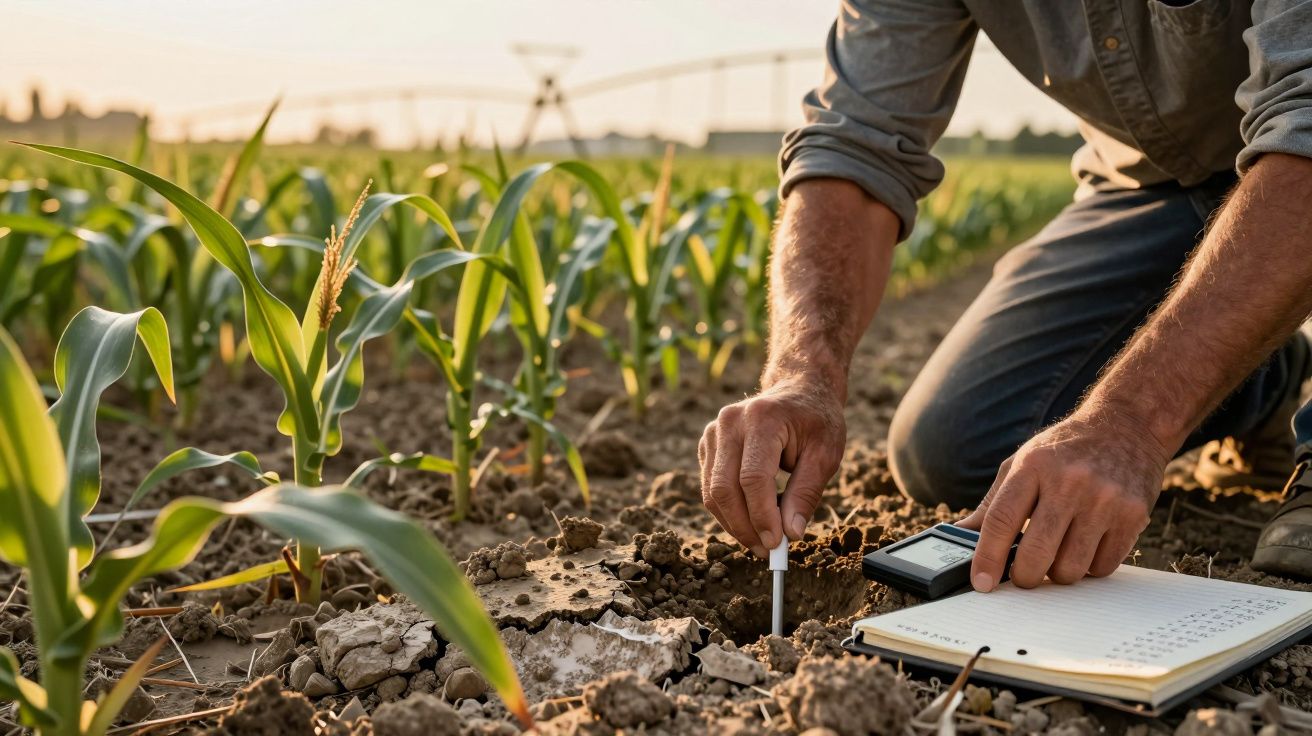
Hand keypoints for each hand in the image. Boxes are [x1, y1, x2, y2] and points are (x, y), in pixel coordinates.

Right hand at [699, 377, 845, 556]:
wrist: (799, 389)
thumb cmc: (816, 421)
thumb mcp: (825, 455)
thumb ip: (806, 493)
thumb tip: (790, 533)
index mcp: (762, 418)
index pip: (752, 478)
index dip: (762, 515)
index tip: (777, 543)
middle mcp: (730, 422)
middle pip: (724, 487)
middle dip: (744, 526)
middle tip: (767, 551)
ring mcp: (714, 431)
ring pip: (712, 492)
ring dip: (734, 524)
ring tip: (761, 541)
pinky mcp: (708, 444)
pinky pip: (710, 487)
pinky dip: (728, 511)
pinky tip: (751, 521)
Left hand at [958, 410, 1171, 590]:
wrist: (1127, 427)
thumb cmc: (1065, 450)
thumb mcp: (1022, 463)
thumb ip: (993, 503)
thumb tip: (960, 536)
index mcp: (1033, 466)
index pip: (1001, 521)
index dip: (988, 557)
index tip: (982, 582)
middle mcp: (1069, 482)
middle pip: (1036, 553)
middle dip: (1023, 577)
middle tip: (1022, 575)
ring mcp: (1104, 500)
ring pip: (1070, 568)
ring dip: (1058, 574)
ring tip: (1057, 556)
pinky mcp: (1132, 516)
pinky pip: (1102, 567)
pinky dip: (1088, 568)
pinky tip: (1085, 548)